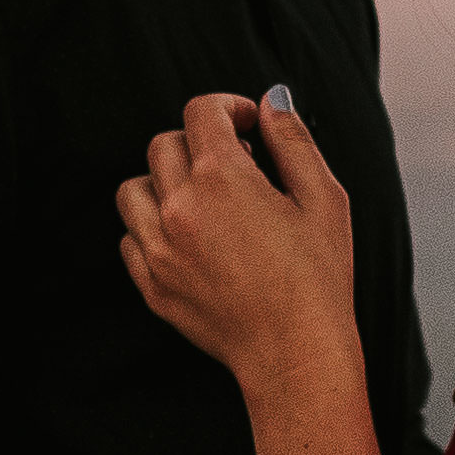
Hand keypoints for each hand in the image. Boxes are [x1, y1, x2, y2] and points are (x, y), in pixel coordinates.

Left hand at [116, 89, 357, 394]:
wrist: (297, 354)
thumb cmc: (320, 278)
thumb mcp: (324, 200)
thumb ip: (293, 142)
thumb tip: (271, 100)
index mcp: (223, 177)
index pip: (202, 112)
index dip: (228, 108)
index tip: (248, 127)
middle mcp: (180, 206)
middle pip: (165, 144)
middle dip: (199, 145)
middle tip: (235, 169)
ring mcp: (159, 248)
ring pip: (135, 188)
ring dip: (164, 183)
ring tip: (202, 203)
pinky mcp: (153, 285)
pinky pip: (129, 239)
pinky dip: (151, 229)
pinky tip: (189, 241)